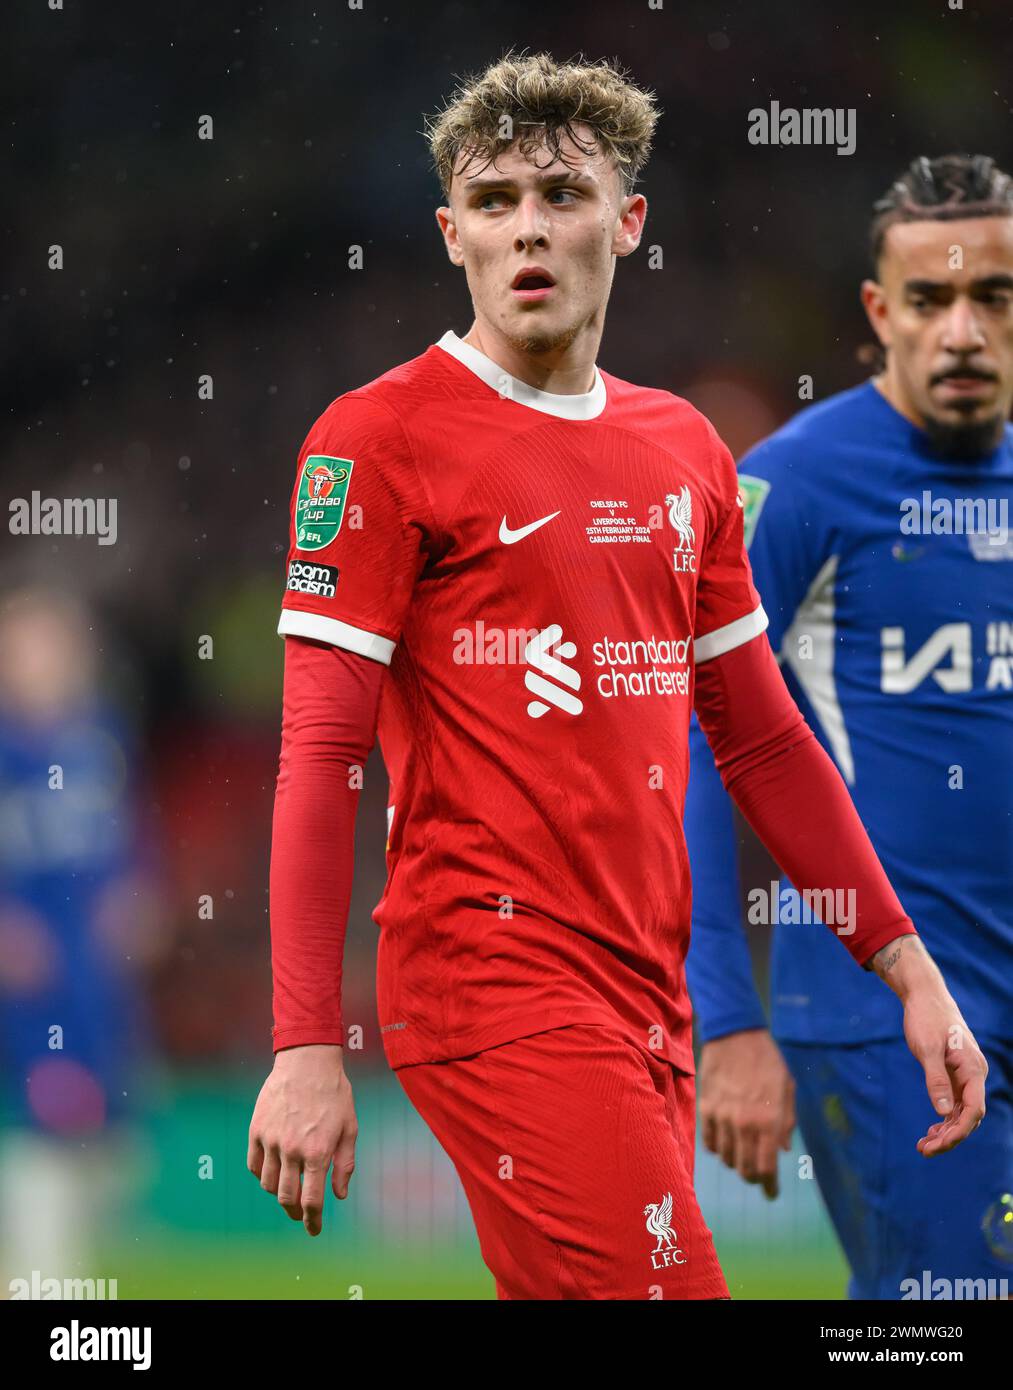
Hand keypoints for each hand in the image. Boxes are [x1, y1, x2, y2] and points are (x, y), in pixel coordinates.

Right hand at [247, 1044, 356, 1234]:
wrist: (307, 1061)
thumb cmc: (334, 1094)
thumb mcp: (350, 1128)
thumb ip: (345, 1164)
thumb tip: (339, 1195)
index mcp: (318, 1152)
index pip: (311, 1201)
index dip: (312, 1221)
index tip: (314, 1230)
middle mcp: (292, 1150)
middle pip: (286, 1198)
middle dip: (294, 1213)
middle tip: (300, 1215)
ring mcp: (271, 1140)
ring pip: (267, 1184)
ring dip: (278, 1194)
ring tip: (288, 1191)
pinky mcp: (256, 1130)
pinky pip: (254, 1165)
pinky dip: (261, 1174)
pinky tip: (273, 1172)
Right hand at [698, 1028, 794, 1197]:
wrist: (735, 1034)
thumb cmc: (767, 1061)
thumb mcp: (787, 1089)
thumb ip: (786, 1123)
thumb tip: (782, 1150)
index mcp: (768, 1120)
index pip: (767, 1168)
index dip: (769, 1187)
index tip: (771, 1195)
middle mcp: (744, 1123)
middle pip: (744, 1169)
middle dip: (754, 1177)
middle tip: (759, 1175)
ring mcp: (722, 1117)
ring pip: (726, 1158)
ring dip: (736, 1162)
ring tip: (742, 1154)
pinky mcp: (706, 1108)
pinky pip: (709, 1141)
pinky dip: (717, 1148)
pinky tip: (725, 1143)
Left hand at [870, 935, 987, 1155]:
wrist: (925, 996)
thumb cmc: (926, 1018)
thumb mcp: (926, 1049)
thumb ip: (936, 1080)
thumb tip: (943, 1112)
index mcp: (973, 1069)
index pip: (974, 1110)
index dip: (959, 1131)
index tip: (938, 1144)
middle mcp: (975, 1074)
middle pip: (969, 1116)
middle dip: (950, 1136)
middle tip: (924, 1150)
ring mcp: (966, 1075)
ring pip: (962, 1112)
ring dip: (946, 1131)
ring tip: (924, 1146)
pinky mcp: (955, 1073)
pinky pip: (955, 1103)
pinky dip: (944, 1118)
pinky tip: (931, 1129)